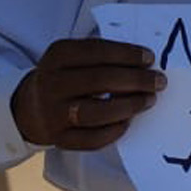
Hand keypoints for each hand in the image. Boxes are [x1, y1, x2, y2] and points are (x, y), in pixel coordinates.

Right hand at [11, 38, 165, 150]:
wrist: (32, 108)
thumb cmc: (68, 77)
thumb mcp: (75, 56)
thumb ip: (104, 55)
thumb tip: (145, 62)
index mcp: (57, 56)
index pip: (96, 51)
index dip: (126, 54)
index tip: (150, 58)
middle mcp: (51, 84)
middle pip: (98, 81)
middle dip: (135, 80)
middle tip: (159, 81)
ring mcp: (53, 113)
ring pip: (95, 112)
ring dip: (128, 106)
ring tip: (149, 100)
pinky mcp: (60, 139)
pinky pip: (91, 139)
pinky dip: (114, 131)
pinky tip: (128, 121)